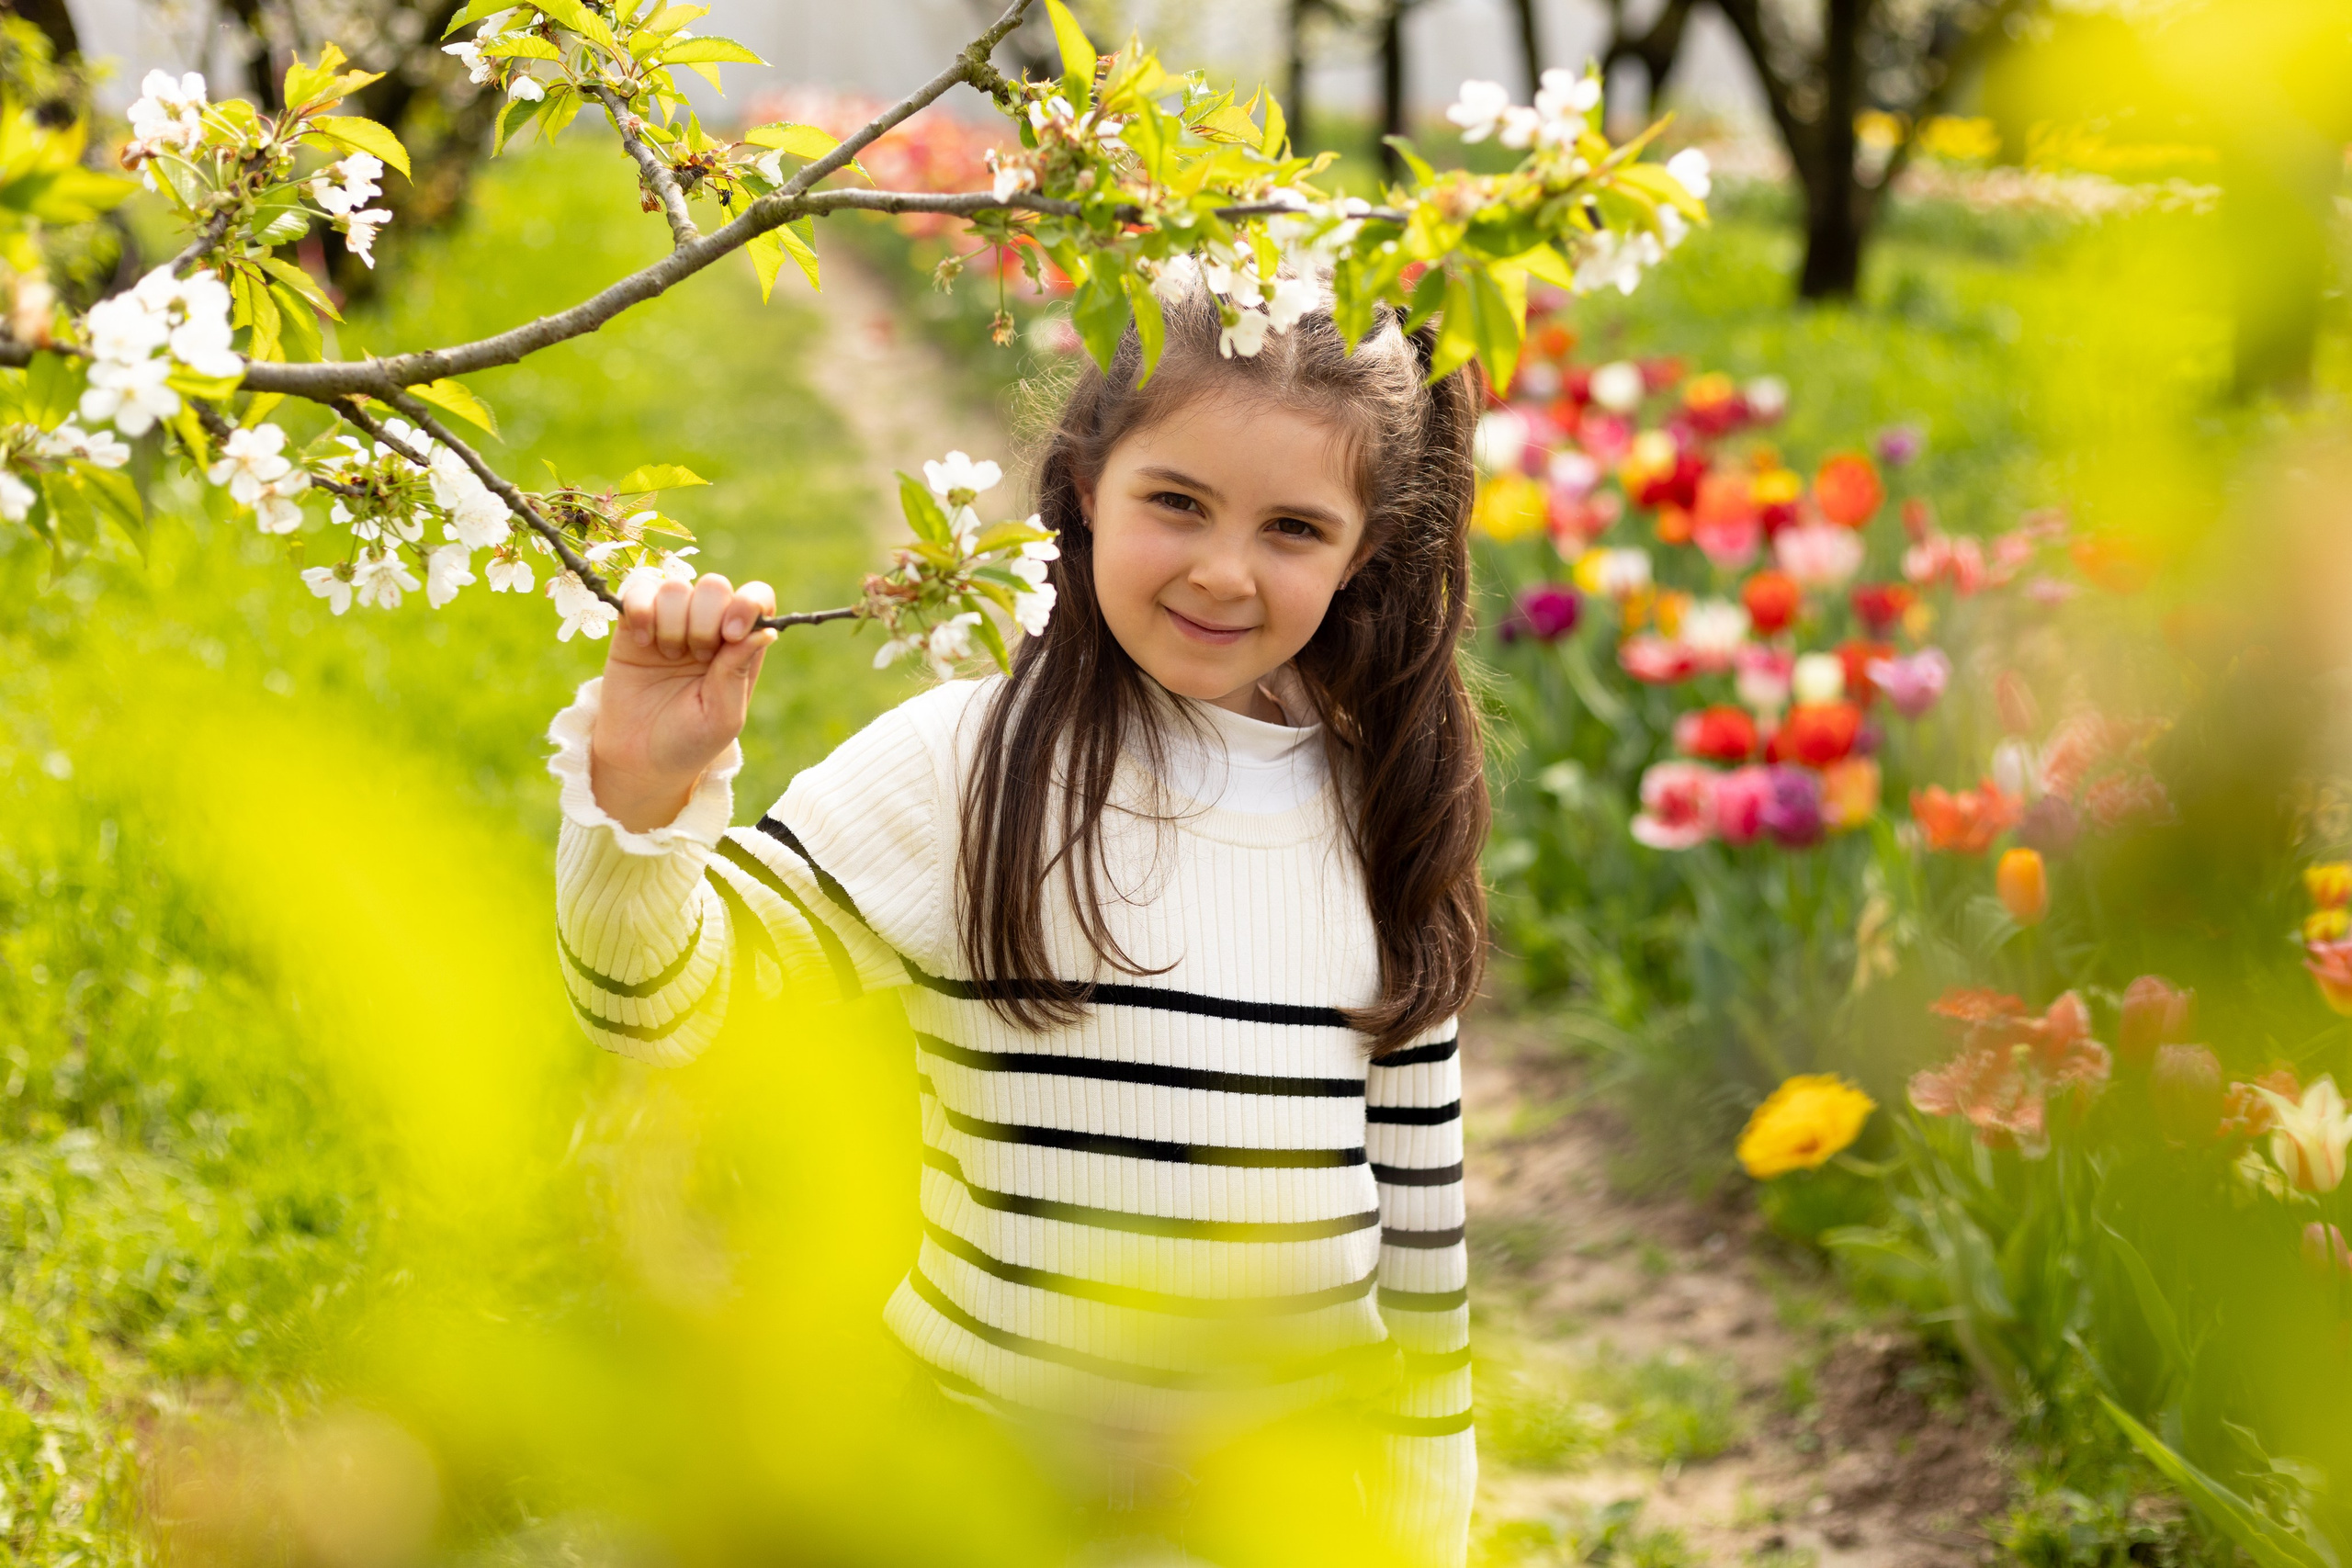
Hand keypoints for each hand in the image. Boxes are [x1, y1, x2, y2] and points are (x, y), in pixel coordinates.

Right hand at [589, 572, 776, 831]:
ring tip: (668, 656)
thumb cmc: (689, 742)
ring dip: (673, 622)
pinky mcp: (633, 624)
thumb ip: (738, 671)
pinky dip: (640, 610)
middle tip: (697, 657)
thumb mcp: (723, 717)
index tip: (731, 634)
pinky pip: (638, 591)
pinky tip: (641, 642)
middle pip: (714, 586)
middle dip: (705, 620)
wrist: (637, 759)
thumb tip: (765, 631)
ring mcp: (670, 622)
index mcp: (739, 646)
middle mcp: (707, 627)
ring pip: (675, 587)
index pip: (756, 597)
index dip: (746, 604)